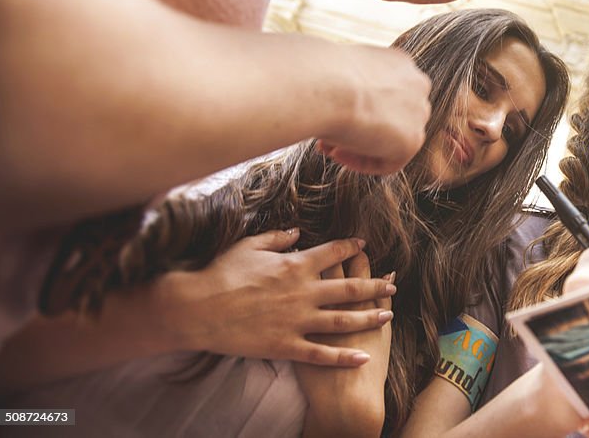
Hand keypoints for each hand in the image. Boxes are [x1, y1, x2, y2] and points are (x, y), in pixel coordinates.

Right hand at [157, 230, 395, 365]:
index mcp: (295, 265)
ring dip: (369, 317)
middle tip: (393, 285)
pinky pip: (321, 353)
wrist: (196, 308)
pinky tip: (362, 356)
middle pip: (349, 287)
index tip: (364, 246)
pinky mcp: (286, 345)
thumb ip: (277, 238)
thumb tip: (298, 231)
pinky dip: (343, 356)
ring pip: (342, 320)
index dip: (352, 248)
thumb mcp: (249, 246)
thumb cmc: (220, 273)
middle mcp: (303, 292)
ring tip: (388, 316)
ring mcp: (296, 320)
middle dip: (374, 286)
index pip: (333, 253)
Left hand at [296, 249, 392, 437]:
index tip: (351, 243)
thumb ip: (381, 303)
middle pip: (323, 267)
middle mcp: (327, 304)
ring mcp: (304, 318)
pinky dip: (279, 291)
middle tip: (325, 240)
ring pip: (299, 281)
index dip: (349, 251)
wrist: (345, 401)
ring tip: (302, 252)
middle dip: (325, 252)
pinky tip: (282, 282)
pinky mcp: (287, 335)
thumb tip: (389, 276)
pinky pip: (282, 306)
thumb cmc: (369, 370)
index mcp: (351, 302)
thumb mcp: (383, 333)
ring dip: (300, 265)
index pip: (348, 265)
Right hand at [318, 45, 430, 174]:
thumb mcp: (338, 69)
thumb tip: (339, 100)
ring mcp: (418, 112)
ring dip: (359, 146)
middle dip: (360, 128)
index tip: (332, 111)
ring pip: (391, 140)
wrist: (328, 84)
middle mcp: (416, 84)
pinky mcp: (413, 140)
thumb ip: (351, 85)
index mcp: (399, 63)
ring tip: (328, 144)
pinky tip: (337, 152)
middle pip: (390, 117)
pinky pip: (389, 162)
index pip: (385, 93)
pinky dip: (362, 162)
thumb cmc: (321, 73)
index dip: (356, 106)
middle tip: (329, 133)